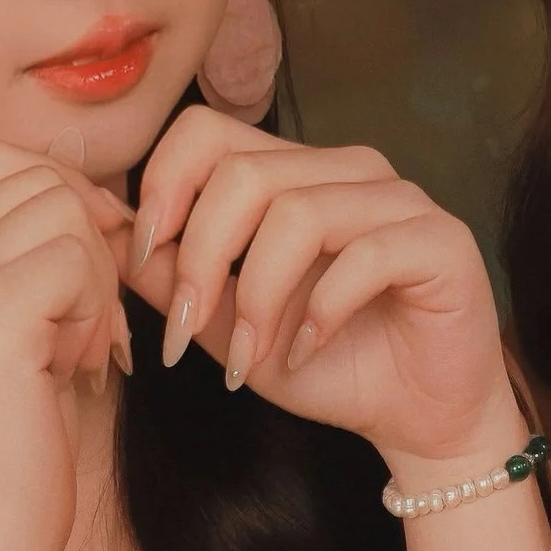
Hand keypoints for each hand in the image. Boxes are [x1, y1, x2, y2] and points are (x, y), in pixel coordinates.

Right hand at [0, 143, 132, 550]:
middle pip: (40, 179)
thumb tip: (98, 189)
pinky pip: (79, 259)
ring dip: (98, 283)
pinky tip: (80, 368)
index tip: (89, 271)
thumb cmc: (10, 437)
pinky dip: (100, 312)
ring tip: (79, 352)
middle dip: (89, 246)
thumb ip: (24, 251)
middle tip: (89, 327)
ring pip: (66, 213)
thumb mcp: (2, 325)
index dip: (66, 202)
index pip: (1, 162)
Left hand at [129, 107, 518, 470]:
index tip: (148, 262)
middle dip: (201, 260)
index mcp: (294, 172)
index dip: (165, 189)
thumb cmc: (328, 364)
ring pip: (298, 213)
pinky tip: (309, 350)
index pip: (208, 131)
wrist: (418, 418)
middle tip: (186, 334)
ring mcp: (399, 199)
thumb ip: (173, 278)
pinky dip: (321, 312)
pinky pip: (365, 255)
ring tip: (251, 356)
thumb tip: (109, 236)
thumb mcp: (227, 326)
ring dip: (257, 297)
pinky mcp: (441, 241)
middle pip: (244, 174)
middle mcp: (348, 170)